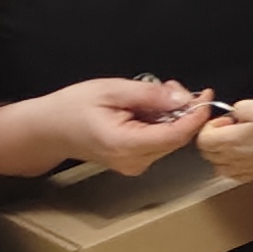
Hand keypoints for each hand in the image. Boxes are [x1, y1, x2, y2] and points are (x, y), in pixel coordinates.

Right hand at [0, 76, 210, 181]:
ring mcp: (133, 165)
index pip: (176, 135)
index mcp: (126, 145)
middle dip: (182, 110)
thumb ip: (149, 96)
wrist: (47, 129)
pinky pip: (158, 142)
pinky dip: (160, 123)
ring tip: (154, 93)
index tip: (205, 94)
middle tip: (168, 86)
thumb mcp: (111, 90)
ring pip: (169, 139)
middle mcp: (133, 162)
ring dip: (170, 114)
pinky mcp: (133, 162)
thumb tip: (183, 100)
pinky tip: (147, 108)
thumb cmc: (72, 107)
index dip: (196, 115)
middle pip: (176, 137)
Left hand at [197, 97, 252, 181]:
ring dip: (222, 151)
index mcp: (228, 141)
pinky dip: (232, 162)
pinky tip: (246, 153)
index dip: (210, 125)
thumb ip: (237, 106)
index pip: (201, 138)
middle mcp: (231, 158)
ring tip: (239, 140)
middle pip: (206, 151)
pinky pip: (232, 171)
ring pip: (217, 163)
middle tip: (232, 127)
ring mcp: (241, 168)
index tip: (226, 119)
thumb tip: (234, 112)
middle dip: (214, 137)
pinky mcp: (252, 174)